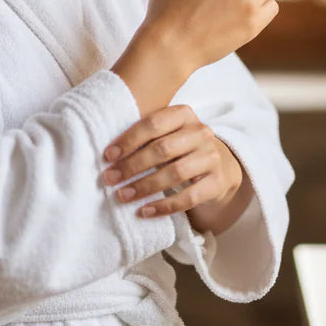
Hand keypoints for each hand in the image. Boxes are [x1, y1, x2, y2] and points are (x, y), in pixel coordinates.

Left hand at [101, 104, 243, 226]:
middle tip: (109, 178)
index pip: (153, 124)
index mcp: (184, 114)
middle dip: (132, 166)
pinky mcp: (217, 182)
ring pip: (175, 173)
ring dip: (144, 186)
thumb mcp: (166, 134)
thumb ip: (144, 138)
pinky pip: (189, 197)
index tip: (107, 157)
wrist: (219, 165)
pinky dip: (164, 206)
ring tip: (122, 195)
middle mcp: (201, 132)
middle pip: (162, 149)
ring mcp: (211, 157)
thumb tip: (109, 155)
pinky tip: (145, 211)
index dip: (128, 140)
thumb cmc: (180, 148)